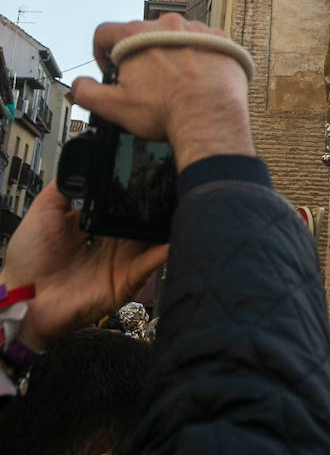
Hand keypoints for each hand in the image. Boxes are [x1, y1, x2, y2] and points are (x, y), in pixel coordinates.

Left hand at [3, 181, 167, 350]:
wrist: (22, 297)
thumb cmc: (29, 257)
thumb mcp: (45, 210)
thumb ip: (66, 184)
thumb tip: (83, 157)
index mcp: (97, 223)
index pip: (124, 201)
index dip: (138, 186)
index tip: (153, 166)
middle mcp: (113, 241)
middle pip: (143, 217)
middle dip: (159, 201)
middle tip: (176, 180)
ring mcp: (122, 260)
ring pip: (153, 237)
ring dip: (167, 222)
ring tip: (182, 201)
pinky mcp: (126, 280)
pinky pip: (150, 264)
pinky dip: (164, 251)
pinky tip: (174, 236)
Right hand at [72, 14, 254, 173]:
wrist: (211, 117)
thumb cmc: (166, 110)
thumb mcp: (113, 107)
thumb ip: (86, 92)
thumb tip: (79, 85)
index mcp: (137, 35)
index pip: (105, 32)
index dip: (100, 52)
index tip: (109, 68)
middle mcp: (167, 25)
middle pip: (141, 35)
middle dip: (137, 56)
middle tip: (143, 82)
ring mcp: (196, 29)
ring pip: (172, 37)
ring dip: (168, 54)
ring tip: (173, 82)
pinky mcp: (220, 39)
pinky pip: (201, 42)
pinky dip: (195, 56)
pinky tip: (195, 78)